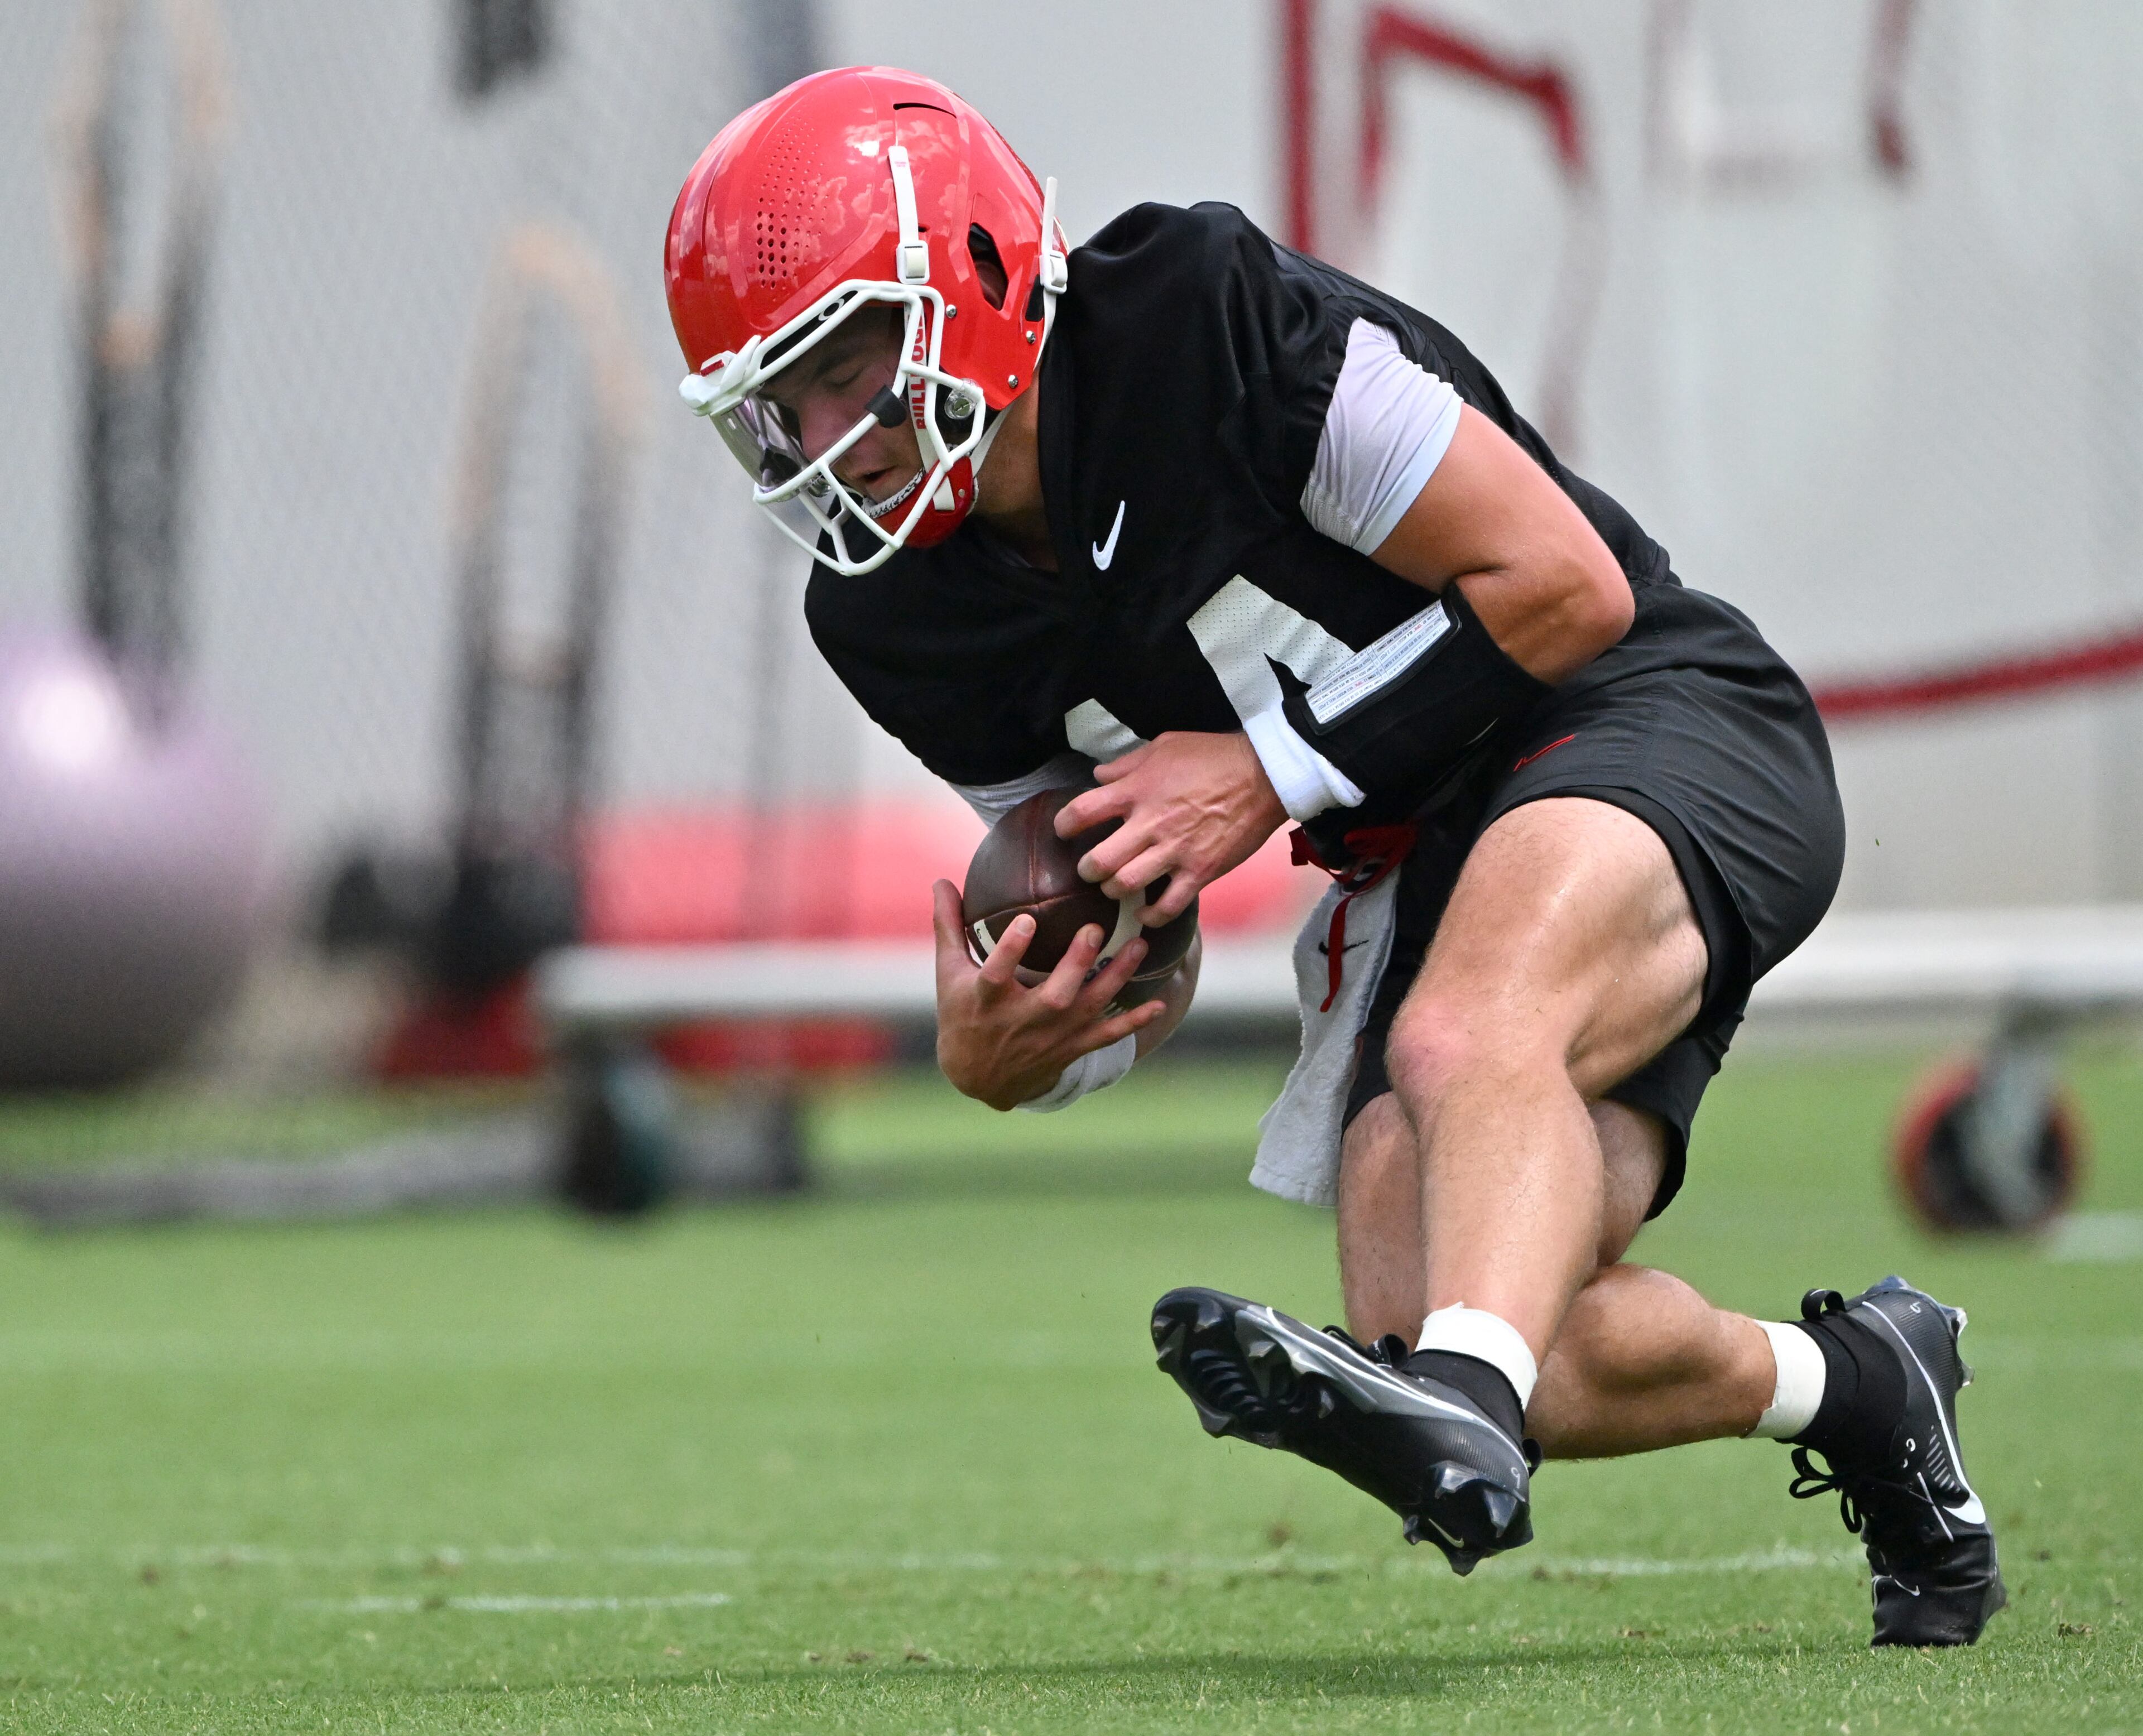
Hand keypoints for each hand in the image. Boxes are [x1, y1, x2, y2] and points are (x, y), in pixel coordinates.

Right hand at [930, 879, 1164, 1110]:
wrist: (978, 1079)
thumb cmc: (962, 1016)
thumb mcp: (949, 974)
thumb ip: (948, 926)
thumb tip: (940, 880)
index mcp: (987, 1000)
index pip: (997, 974)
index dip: (1011, 950)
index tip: (1026, 920)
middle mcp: (1022, 1021)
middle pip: (1054, 995)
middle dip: (1076, 965)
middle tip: (1095, 929)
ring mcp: (1050, 1037)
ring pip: (1088, 1009)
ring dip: (1116, 979)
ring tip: (1139, 946)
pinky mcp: (1069, 1048)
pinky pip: (1106, 1036)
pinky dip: (1133, 1023)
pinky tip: (1159, 1004)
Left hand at [1053, 731, 1286, 923]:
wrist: (1264, 776)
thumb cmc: (1213, 757)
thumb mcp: (1164, 745)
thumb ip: (1127, 764)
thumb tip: (1098, 777)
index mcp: (1137, 791)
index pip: (1081, 812)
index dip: (1064, 824)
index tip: (1065, 829)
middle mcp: (1150, 824)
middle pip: (1098, 861)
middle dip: (1087, 869)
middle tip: (1091, 868)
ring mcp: (1175, 851)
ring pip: (1126, 885)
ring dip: (1114, 890)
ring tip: (1117, 886)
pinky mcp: (1200, 871)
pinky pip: (1168, 907)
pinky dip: (1151, 916)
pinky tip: (1145, 913)